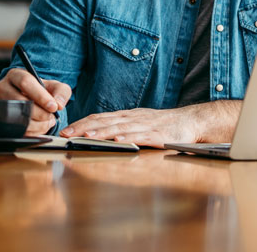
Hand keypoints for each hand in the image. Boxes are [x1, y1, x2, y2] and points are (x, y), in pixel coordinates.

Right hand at [0, 68, 71, 135]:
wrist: (32, 102)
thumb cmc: (43, 91)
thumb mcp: (55, 87)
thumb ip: (61, 92)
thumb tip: (58, 104)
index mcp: (16, 75)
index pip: (26, 82)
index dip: (41, 96)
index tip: (53, 107)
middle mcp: (3, 88)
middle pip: (21, 102)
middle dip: (40, 113)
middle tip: (51, 117)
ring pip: (17, 118)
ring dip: (37, 124)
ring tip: (47, 122)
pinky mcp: (1, 121)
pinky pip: (16, 130)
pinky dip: (32, 132)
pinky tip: (40, 127)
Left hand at [59, 100, 241, 147]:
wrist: (190, 121)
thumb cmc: (162, 124)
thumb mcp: (138, 123)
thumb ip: (120, 127)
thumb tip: (96, 132)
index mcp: (126, 116)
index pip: (99, 118)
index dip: (82, 123)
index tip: (65, 130)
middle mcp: (132, 118)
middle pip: (105, 122)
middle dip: (84, 128)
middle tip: (66, 135)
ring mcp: (145, 125)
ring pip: (119, 128)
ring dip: (101, 133)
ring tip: (86, 137)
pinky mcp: (158, 135)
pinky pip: (141, 136)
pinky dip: (128, 137)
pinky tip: (118, 140)